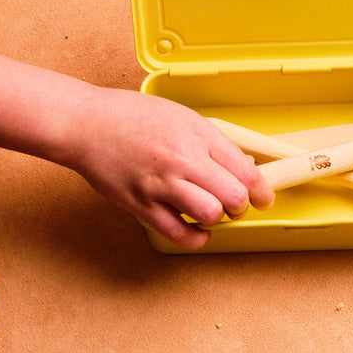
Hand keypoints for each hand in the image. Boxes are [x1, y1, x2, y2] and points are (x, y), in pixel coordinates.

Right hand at [60, 86, 273, 248]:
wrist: (88, 124)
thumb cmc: (133, 116)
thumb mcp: (181, 116)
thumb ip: (209, 141)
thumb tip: (239, 165)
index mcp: (197, 134)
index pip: (245, 170)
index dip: (261, 190)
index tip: (264, 198)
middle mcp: (183, 160)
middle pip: (233, 196)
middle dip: (241, 205)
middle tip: (236, 204)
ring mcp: (162, 185)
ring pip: (210, 214)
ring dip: (217, 218)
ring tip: (212, 211)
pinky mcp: (141, 205)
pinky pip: (178, 233)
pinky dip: (194, 237)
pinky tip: (197, 229)